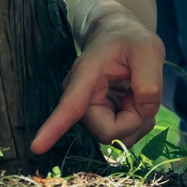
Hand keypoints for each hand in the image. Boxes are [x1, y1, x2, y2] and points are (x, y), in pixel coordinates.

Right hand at [29, 11, 164, 154]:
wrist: (119, 39)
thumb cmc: (130, 40)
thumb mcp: (149, 50)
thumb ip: (150, 81)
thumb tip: (144, 112)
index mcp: (86, 76)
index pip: (69, 106)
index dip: (54, 128)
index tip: (36, 147)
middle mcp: (81, 99)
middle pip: (108, 132)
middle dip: (135, 119)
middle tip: (143, 94)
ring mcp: (89, 112)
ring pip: (117, 136)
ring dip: (138, 121)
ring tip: (139, 94)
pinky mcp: (99, 120)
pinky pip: (122, 135)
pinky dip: (138, 123)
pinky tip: (136, 102)